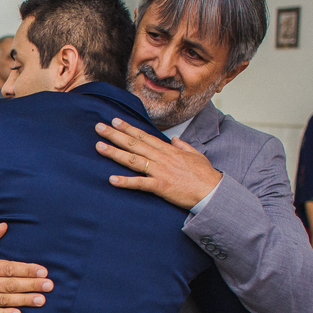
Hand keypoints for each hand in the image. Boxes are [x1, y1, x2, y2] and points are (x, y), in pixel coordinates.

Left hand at [96, 118, 222, 208]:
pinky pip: (140, 183)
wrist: (213, 191)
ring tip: (99, 146)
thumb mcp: (196, 155)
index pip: (144, 136)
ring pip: (133, 159)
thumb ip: (183, 146)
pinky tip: (111, 179)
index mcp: (169, 150)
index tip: (115, 121)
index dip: (129, 128)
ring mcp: (160, 171)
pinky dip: (125, 181)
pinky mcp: (161, 186)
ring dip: (115, 153)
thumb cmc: (205, 175)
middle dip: (115, 135)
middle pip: (135, 144)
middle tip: (99, 127)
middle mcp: (161, 158)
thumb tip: (174, 139)